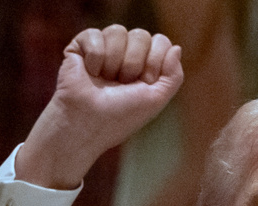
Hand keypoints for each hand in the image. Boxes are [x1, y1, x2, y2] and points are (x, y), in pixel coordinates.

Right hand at [17, 24, 183, 189]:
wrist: (87, 123)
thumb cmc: (121, 116)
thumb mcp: (156, 100)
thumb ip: (174, 76)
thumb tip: (176, 47)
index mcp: (145, 65)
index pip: (160, 42)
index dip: (155, 61)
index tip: (144, 83)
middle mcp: (125, 54)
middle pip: (141, 35)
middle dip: (133, 63)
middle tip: (122, 84)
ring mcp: (104, 48)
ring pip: (118, 31)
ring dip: (113, 62)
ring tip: (104, 80)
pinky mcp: (81, 45)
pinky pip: (95, 34)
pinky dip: (95, 58)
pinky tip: (89, 73)